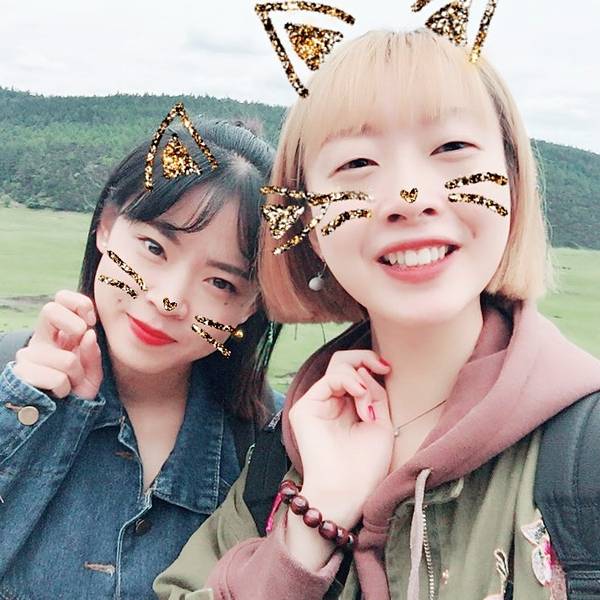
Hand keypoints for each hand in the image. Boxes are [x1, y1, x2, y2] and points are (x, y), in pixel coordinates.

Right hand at [13, 290, 102, 399]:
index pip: (61, 299)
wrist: (60, 416)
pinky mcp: (21, 373)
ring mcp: (29, 354)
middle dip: (74, 325)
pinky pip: (57, 378)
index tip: (91, 320)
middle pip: (50, 309)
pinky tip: (60, 392)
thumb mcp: (93, 371)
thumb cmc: (77, 389)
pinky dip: (66, 388)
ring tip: (72, 382)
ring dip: (77, 375)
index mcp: (61, 331)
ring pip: (66, 358)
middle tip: (79, 342)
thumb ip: (93, 353)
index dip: (79, 303)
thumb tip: (88, 334)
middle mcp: (42, 338)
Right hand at [289, 350, 392, 528]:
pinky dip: (348, 381)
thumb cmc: (366, 466)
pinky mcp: (304, 409)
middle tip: (383, 368)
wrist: (349, 493)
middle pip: (342, 362)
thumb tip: (363, 369)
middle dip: (365, 358)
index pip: (355, 371)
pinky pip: (328, 380)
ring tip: (367, 409)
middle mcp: (329, 403)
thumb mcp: (381, 422)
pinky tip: (360, 396)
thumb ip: (374, 394)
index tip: (388, 368)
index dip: (371, 363)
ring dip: (360, 381)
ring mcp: (316, 405)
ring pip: (336, 367)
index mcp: (347, 407)